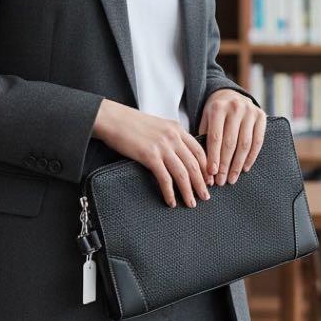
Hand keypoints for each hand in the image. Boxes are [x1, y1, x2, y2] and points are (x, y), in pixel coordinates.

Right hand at [91, 99, 210, 207]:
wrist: (112, 118)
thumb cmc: (130, 123)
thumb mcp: (157, 125)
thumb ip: (169, 137)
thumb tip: (177, 154)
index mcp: (176, 128)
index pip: (199, 150)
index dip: (206, 167)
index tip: (209, 179)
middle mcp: (173, 137)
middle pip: (194, 164)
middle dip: (202, 183)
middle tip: (205, 196)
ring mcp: (162, 146)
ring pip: (183, 173)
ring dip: (189, 191)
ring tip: (191, 202)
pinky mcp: (150, 156)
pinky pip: (165, 178)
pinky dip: (170, 192)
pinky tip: (171, 201)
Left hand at [198, 89, 265, 186]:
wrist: (230, 94)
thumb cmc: (214, 112)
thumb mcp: (205, 119)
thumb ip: (203, 137)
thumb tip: (202, 166)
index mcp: (218, 108)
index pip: (215, 137)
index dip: (214, 157)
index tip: (212, 173)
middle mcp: (235, 108)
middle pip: (230, 143)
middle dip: (225, 164)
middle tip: (221, 181)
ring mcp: (250, 111)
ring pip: (245, 144)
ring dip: (238, 164)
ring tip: (231, 178)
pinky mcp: (261, 116)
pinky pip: (258, 141)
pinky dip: (251, 157)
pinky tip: (244, 168)